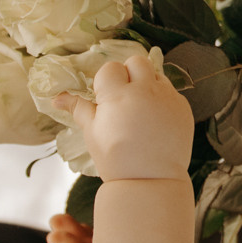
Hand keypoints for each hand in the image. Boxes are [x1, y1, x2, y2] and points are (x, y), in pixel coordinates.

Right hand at [62, 54, 192, 182]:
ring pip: (157, 74)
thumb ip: (79, 109)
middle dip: (129, 73)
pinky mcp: (183, 108)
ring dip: (148, 84)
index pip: (111, 68)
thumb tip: (58, 98)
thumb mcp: (92, 133)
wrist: (150, 181)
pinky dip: (163, 101)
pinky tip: (156, 120)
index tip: (106, 98)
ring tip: (141, 109)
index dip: (106, 81)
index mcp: (118, 95)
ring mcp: (167, 98)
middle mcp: (145, 90)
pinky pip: (172, 93)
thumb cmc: (115, 158)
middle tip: (124, 97)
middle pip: (137, 61)